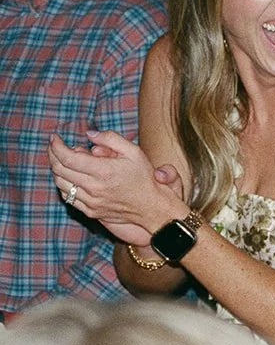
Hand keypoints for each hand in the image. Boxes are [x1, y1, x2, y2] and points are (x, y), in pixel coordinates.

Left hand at [48, 131, 186, 246]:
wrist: (152, 206)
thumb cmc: (145, 177)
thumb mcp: (134, 151)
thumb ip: (111, 138)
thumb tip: (90, 134)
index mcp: (103, 171)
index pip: (68, 157)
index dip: (56, 146)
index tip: (54, 138)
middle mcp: (94, 187)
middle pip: (59, 170)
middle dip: (53, 155)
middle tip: (55, 147)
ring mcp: (91, 201)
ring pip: (60, 184)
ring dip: (57, 170)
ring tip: (62, 161)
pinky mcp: (91, 211)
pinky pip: (68, 198)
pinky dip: (64, 186)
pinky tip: (70, 178)